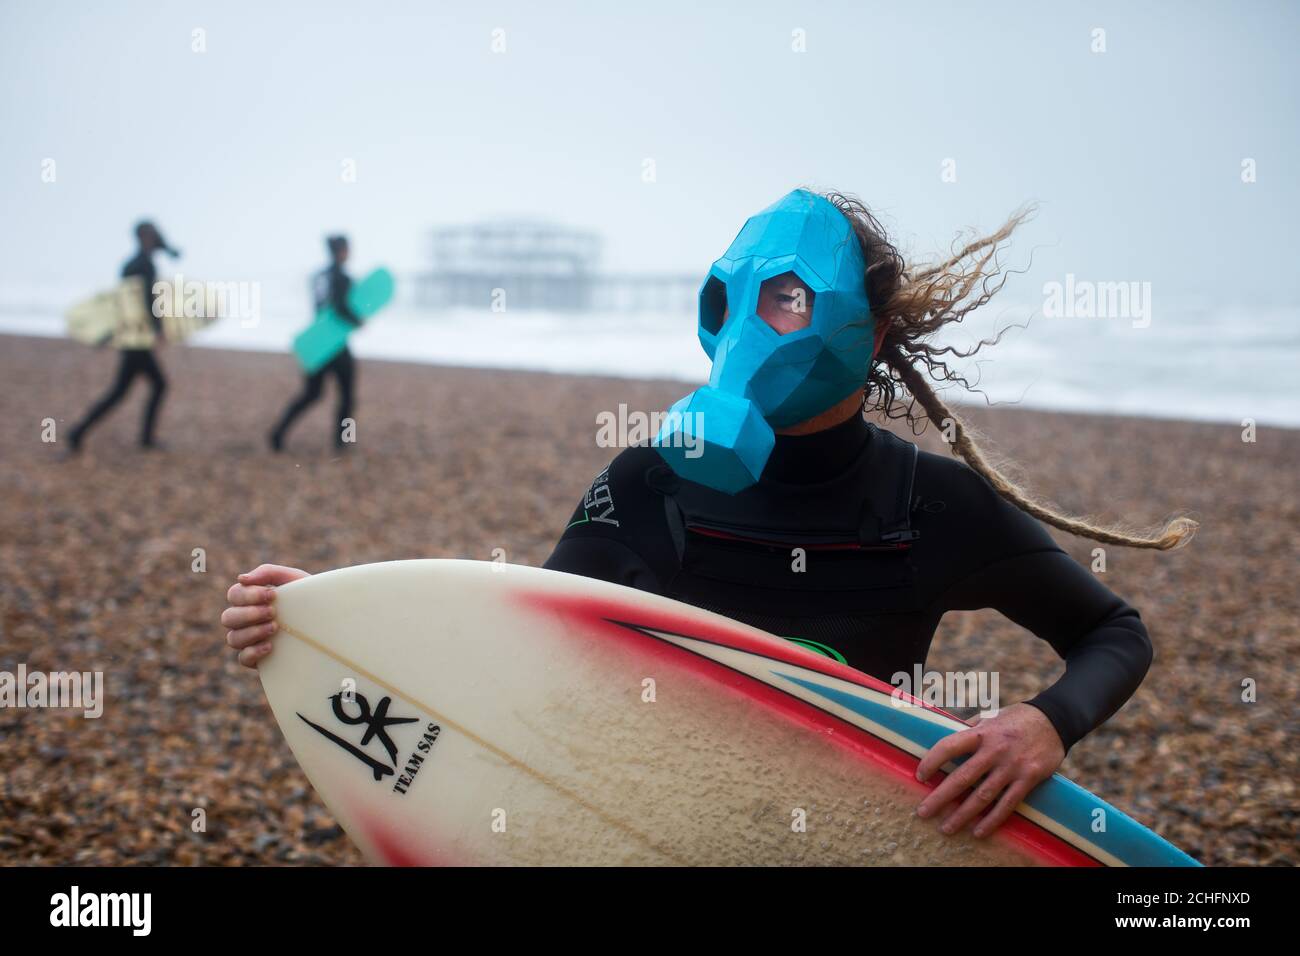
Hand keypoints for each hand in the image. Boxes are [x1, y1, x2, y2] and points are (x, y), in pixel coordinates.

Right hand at [221, 564, 309, 667]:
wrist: (329, 620)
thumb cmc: (307, 596)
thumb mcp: (293, 579)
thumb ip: (268, 573)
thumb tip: (241, 579)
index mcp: (250, 599)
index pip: (234, 595)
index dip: (249, 595)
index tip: (272, 595)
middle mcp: (244, 620)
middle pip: (228, 618)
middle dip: (249, 614)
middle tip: (273, 612)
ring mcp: (250, 640)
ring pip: (233, 638)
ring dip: (252, 632)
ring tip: (275, 627)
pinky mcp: (258, 659)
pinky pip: (243, 658)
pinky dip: (253, 652)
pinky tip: (270, 646)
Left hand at [914, 703, 1065, 838]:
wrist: (1055, 720)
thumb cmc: (1016, 718)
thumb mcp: (990, 716)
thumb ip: (970, 728)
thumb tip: (947, 736)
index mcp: (981, 732)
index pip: (948, 746)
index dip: (932, 762)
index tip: (920, 776)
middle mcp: (994, 750)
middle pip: (962, 778)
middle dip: (940, 797)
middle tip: (923, 812)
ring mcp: (1011, 766)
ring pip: (982, 796)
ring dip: (962, 814)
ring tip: (947, 827)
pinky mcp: (1028, 778)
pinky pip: (1007, 804)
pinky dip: (992, 819)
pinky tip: (978, 831)